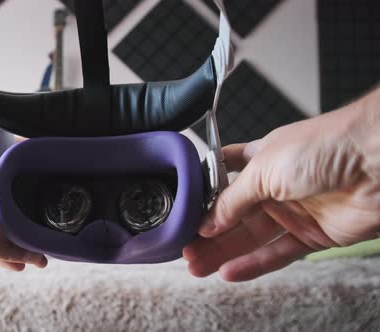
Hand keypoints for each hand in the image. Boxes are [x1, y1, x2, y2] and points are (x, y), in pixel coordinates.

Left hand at [0, 142, 46, 286]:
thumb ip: (7, 246)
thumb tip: (37, 255)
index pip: (4, 150)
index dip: (27, 151)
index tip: (49, 160)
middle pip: (10, 186)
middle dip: (29, 201)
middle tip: (49, 211)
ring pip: (2, 214)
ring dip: (18, 230)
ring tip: (38, 246)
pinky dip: (4, 247)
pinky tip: (18, 262)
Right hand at [183, 102, 379, 281]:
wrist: (376, 160)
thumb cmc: (324, 146)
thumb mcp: (262, 168)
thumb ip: (232, 199)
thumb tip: (207, 221)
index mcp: (260, 159)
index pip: (224, 177)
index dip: (203, 194)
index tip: (184, 212)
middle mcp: (275, 186)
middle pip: (233, 214)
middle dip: (208, 232)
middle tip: (184, 249)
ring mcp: (293, 211)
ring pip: (250, 238)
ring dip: (223, 252)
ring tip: (196, 266)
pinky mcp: (313, 235)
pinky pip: (277, 254)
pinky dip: (253, 264)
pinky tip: (229, 271)